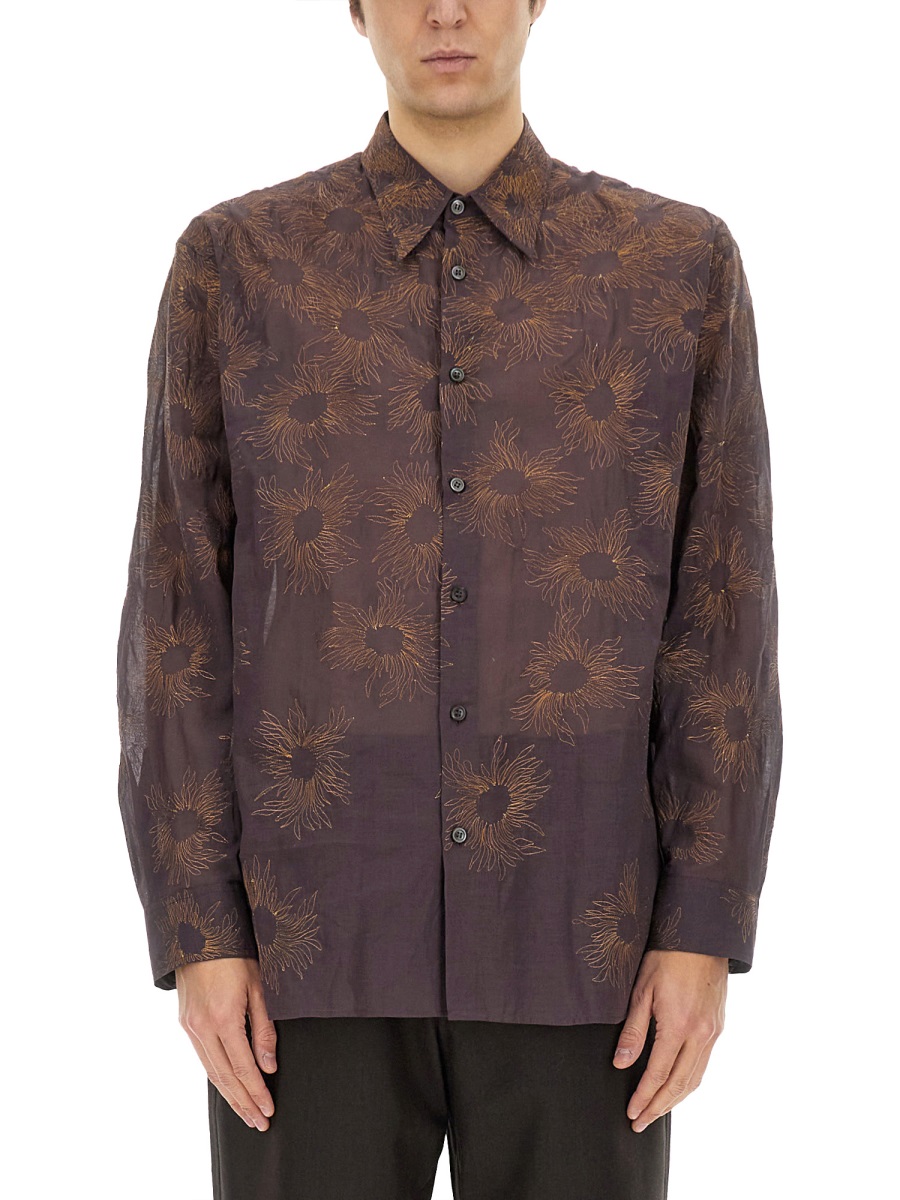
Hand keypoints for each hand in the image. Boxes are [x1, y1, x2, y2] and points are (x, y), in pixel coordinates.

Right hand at [176, 957, 277, 1131]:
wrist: (199, 931)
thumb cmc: (235, 953)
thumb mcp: (259, 985)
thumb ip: (264, 1027)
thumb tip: (268, 1064)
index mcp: (223, 1018)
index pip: (243, 1068)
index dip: (257, 1092)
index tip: (268, 1110)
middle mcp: (202, 1027)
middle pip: (225, 1077)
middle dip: (243, 1103)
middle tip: (259, 1123)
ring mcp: (190, 1026)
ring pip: (211, 1071)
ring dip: (229, 1095)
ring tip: (245, 1113)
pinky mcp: (185, 1022)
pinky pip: (202, 1057)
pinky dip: (216, 1076)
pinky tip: (227, 1086)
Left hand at [612, 949, 726, 1131]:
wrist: (700, 936)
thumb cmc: (667, 957)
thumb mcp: (642, 991)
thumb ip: (633, 1031)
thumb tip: (621, 1064)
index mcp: (679, 1026)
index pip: (658, 1074)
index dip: (643, 1097)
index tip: (631, 1113)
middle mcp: (701, 1034)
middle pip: (679, 1084)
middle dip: (658, 1107)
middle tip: (640, 1123)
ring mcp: (713, 1032)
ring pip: (695, 1078)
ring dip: (675, 1099)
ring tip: (656, 1111)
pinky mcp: (718, 1027)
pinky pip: (703, 1064)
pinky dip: (689, 1082)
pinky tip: (677, 1087)